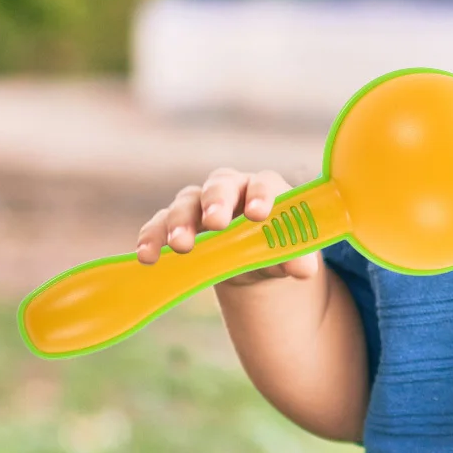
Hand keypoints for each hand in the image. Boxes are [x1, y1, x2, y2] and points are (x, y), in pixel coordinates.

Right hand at [136, 167, 322, 286]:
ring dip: (180, 222)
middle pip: (219, 185)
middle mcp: (229, 189)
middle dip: (216, 202)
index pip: (263, 183)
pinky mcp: (175, 222)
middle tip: (215, 223)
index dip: (260, 196)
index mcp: (263, 189)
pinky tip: (148, 256)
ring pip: (185, 202)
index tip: (257, 215)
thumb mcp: (289, 254)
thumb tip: (304, 269)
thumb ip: (296, 257)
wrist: (251, 258)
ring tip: (181, 247)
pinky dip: (152, 237)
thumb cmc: (274, 246)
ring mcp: (199, 203)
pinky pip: (159, 224)